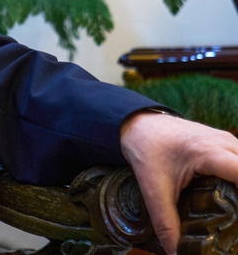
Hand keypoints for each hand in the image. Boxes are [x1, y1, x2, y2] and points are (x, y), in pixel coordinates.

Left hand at [120, 110, 237, 254]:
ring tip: (231, 207)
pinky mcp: (224, 142)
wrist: (136, 123)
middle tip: (234, 215)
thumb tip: (174, 251)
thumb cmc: (145, 149)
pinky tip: (231, 195)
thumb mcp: (152, 187)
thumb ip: (165, 221)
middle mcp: (222, 142)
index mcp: (207, 152)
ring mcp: (225, 140)